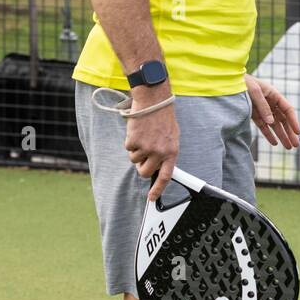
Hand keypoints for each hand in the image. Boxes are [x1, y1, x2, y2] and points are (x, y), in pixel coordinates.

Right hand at [124, 81, 178, 200]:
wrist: (153, 101)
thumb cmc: (162, 118)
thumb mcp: (171, 137)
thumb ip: (165, 152)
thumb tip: (158, 167)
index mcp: (172, 152)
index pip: (166, 176)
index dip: (158, 189)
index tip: (152, 198)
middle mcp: (160, 152)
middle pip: (145, 172)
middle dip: (141, 167)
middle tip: (142, 155)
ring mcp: (147, 148)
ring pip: (134, 160)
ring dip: (136, 150)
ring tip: (143, 136)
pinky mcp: (134, 141)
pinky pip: (128, 148)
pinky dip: (130, 141)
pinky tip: (137, 130)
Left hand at [245, 75, 299, 149]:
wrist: (228, 83)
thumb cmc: (243, 83)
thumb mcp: (254, 92)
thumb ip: (263, 107)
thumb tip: (271, 122)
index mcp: (274, 95)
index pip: (288, 110)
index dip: (294, 121)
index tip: (298, 132)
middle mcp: (271, 103)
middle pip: (283, 120)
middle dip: (290, 133)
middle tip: (296, 145)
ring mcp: (263, 110)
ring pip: (275, 125)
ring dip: (282, 136)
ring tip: (288, 147)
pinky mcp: (254, 115)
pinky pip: (263, 127)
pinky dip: (268, 135)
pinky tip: (274, 143)